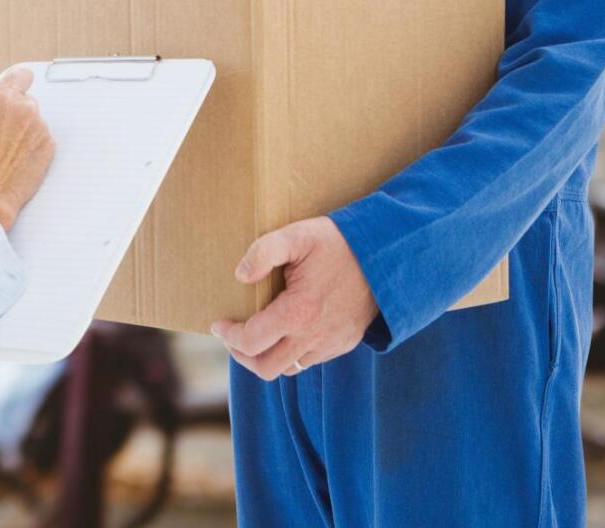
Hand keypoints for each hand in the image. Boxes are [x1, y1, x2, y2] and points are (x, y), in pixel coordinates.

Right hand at [0, 65, 55, 230]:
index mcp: (1, 100)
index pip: (20, 74)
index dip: (15, 82)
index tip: (13, 88)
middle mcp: (25, 110)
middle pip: (26, 100)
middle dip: (15, 113)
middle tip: (3, 130)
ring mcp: (40, 130)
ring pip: (34, 122)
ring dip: (24, 132)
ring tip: (7, 153)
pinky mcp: (49, 149)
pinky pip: (41, 140)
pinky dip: (32, 148)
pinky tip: (17, 162)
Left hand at [211, 216, 378, 379]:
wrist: (387, 254)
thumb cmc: (338, 242)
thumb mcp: (296, 235)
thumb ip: (263, 252)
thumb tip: (240, 276)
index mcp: (299, 312)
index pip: (251, 342)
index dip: (228, 336)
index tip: (218, 324)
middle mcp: (315, 336)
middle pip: (266, 368)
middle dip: (242, 355)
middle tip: (233, 335)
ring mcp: (332, 343)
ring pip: (289, 368)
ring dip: (268, 356)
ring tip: (257, 334)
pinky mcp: (345, 343)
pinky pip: (310, 360)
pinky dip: (291, 352)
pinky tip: (286, 331)